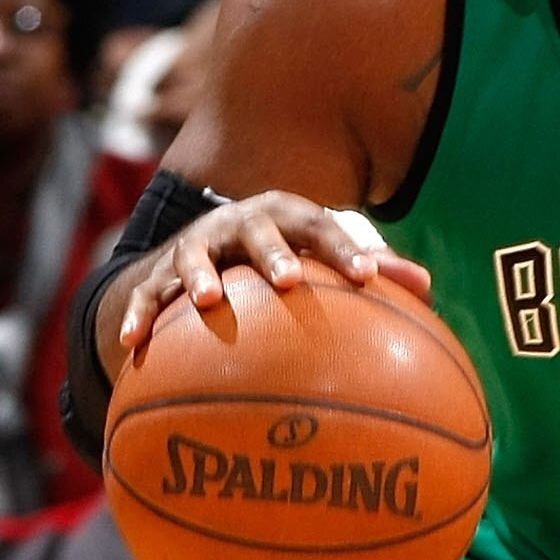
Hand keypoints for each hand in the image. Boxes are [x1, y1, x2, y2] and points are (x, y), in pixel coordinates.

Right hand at [111, 191, 432, 367]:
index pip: (324, 228)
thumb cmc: (289, 254)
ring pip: (196, 254)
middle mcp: (243, 223)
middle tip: (290, 280)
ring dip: (202, 275)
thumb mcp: (325, 254)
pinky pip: (149, 294)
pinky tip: (132, 342)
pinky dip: (139, 314)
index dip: (346, 249)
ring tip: (209, 301)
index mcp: (290, 217)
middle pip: (260, 231)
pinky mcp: (162, 271)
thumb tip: (428, 289)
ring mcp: (200, 244)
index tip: (368, 278)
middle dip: (274, 253)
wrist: (214, 240)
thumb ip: (372, 269)